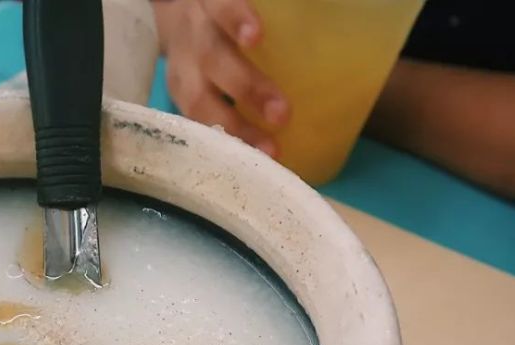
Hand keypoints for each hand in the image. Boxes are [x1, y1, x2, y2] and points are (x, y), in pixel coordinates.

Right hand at [153, 0, 288, 156]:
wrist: (178, 21)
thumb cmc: (229, 17)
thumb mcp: (253, 9)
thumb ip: (278, 19)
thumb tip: (338, 34)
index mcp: (211, 5)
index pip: (221, 7)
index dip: (235, 20)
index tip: (256, 37)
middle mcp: (193, 36)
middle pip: (213, 59)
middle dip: (245, 87)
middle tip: (281, 115)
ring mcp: (180, 69)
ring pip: (198, 100)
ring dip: (234, 128)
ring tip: (268, 150)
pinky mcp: (176, 96)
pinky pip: (195, 122)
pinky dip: (221, 142)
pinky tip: (247, 158)